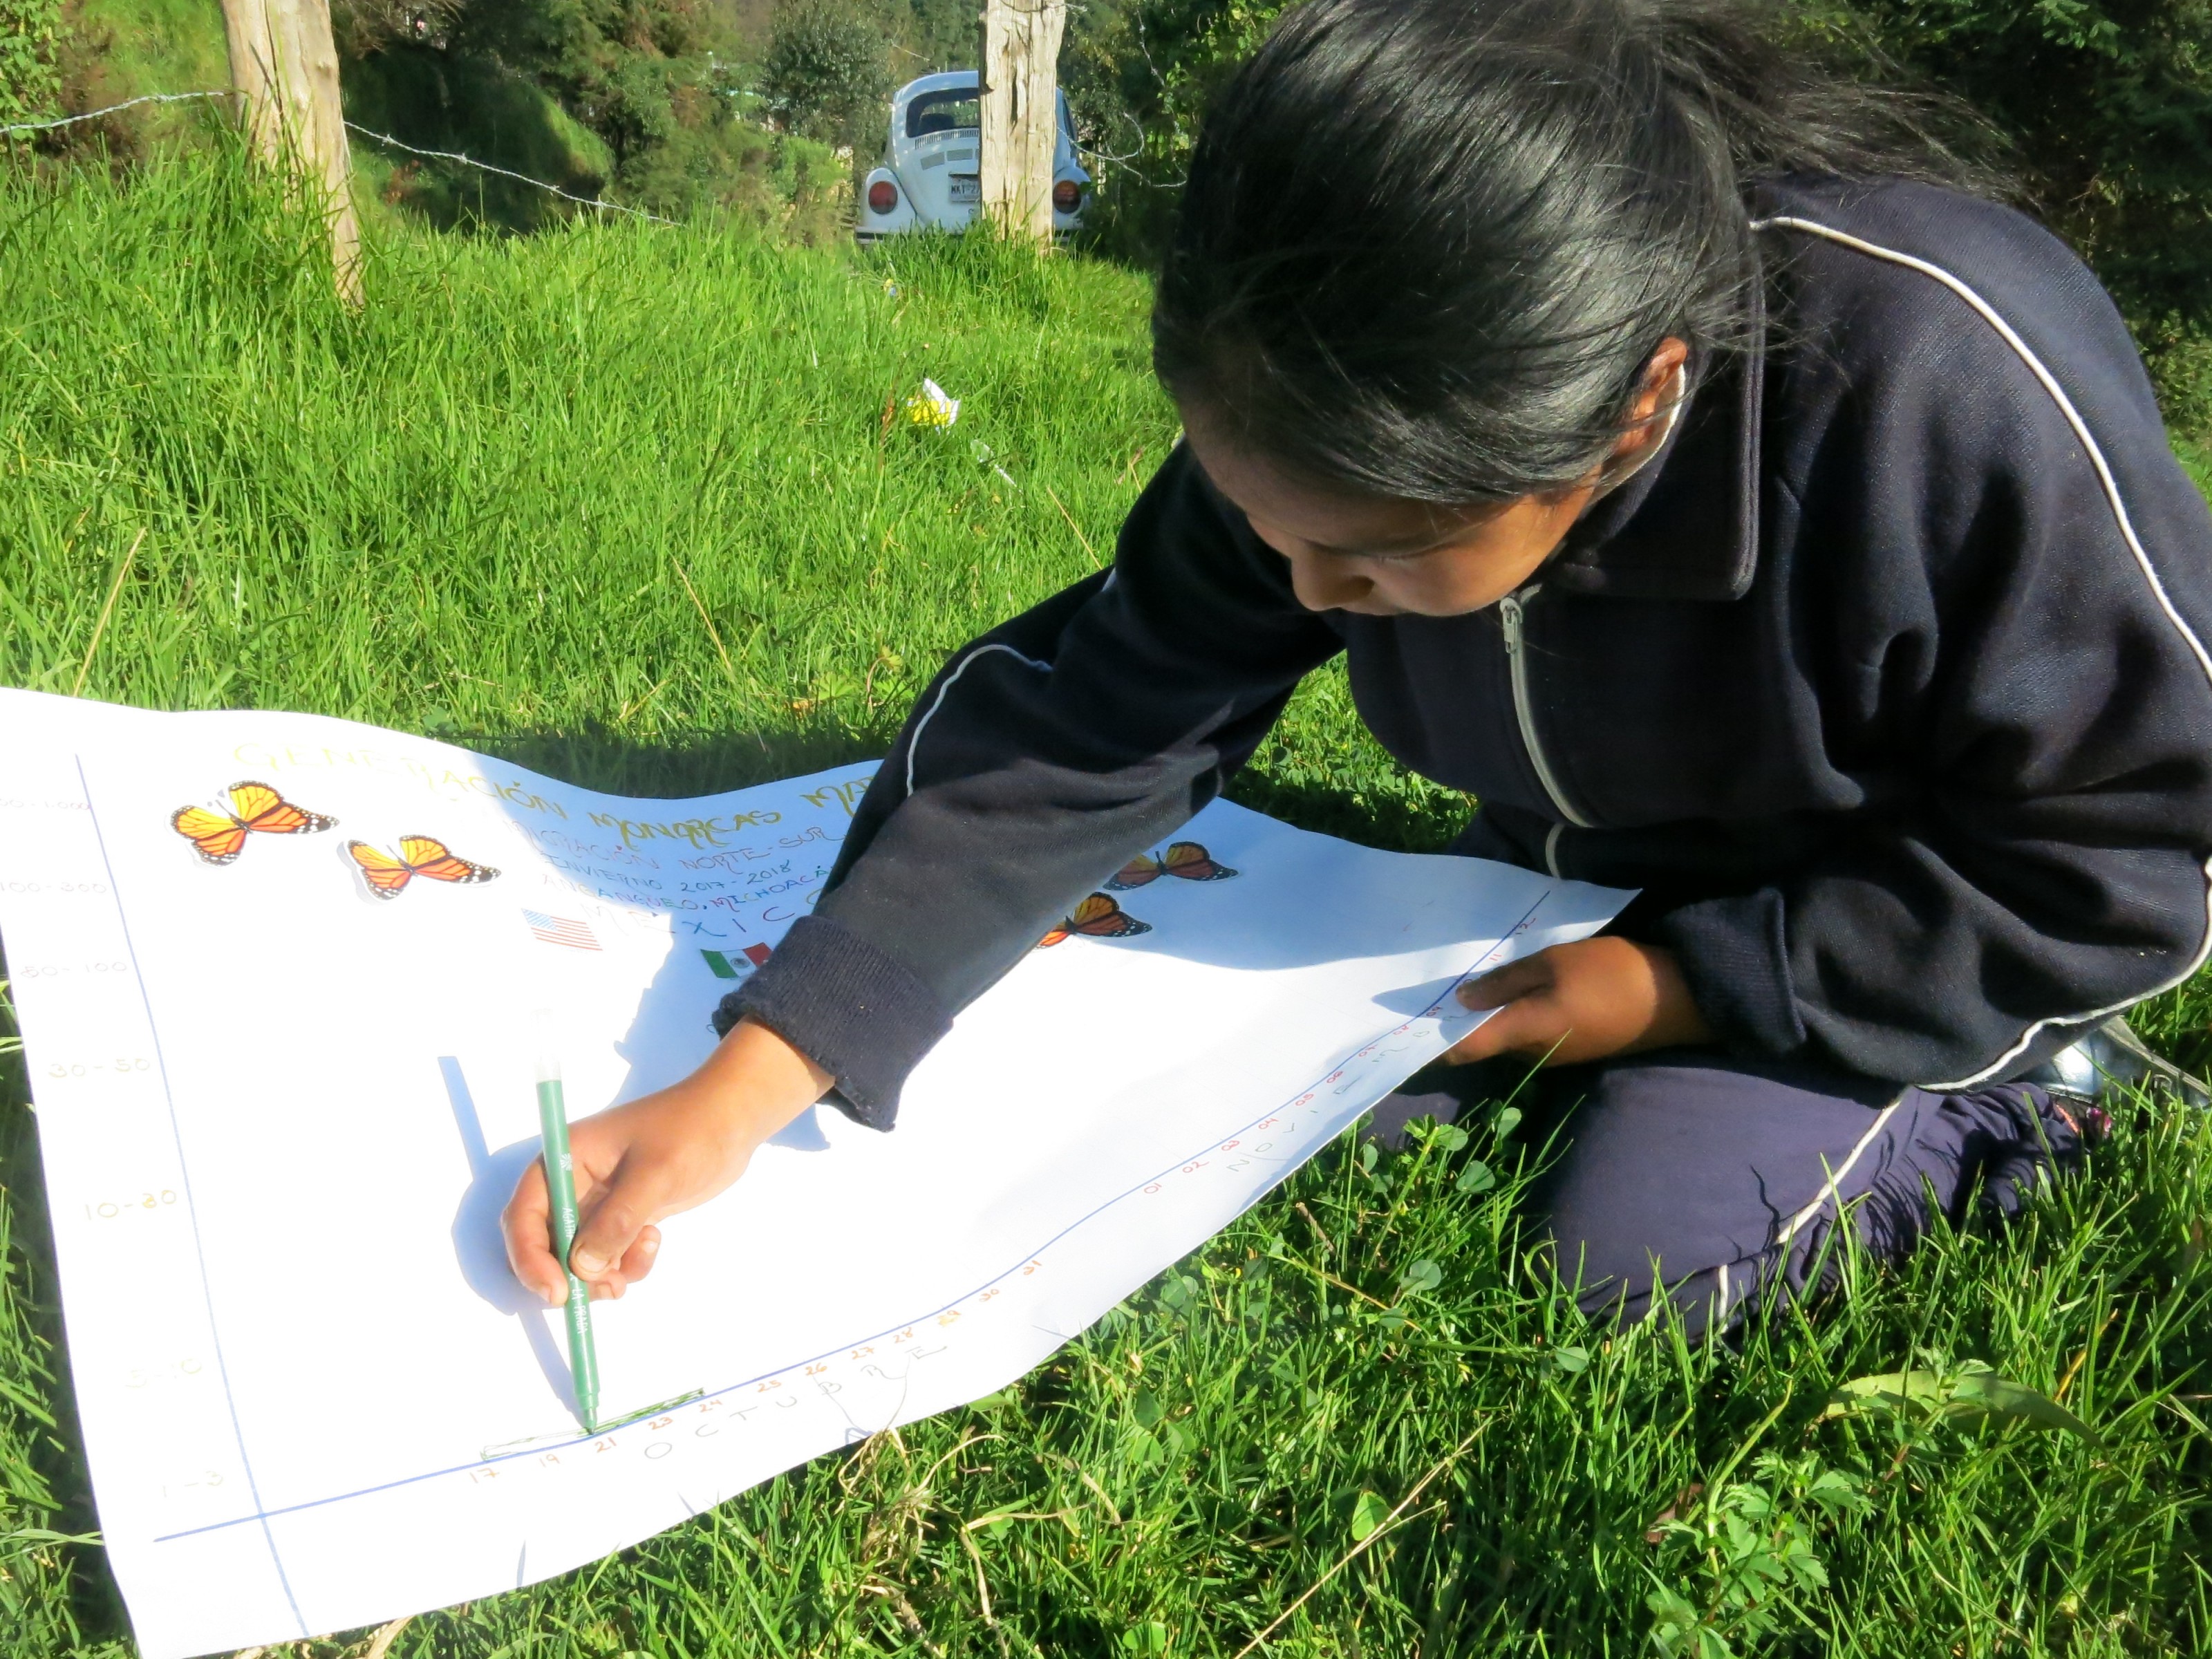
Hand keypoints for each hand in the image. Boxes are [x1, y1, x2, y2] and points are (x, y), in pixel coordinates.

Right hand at [501, 1018, 831, 1304]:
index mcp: (566, 1158)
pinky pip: (610, 1253)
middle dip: (567, 1274)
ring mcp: (600, 1200)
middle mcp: (574, 1182)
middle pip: (545, 1242)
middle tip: (604, 1291)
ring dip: (601, 1273)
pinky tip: (654, 1242)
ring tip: (638, 1264)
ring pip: (578, 1255)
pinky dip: (626, 1262)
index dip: (531, 1257)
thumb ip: (617, 1221)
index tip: (555, 1292)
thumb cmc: (691, 1132)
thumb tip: (581, 1267)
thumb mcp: (654, 1174)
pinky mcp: (625, 1215)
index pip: (525, 1214)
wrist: (732, 1120)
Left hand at [1443, 937, 1711, 1067]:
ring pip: (1511, 1038)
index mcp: (1525, 1032)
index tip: (1407, 1030)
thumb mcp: (1553, 963)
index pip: (1466, 1049)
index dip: (1434, 1044)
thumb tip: (1463, 1002)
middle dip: (1463, 1023)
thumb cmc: (1611, 973)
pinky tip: (1517, 989)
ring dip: (1493, 1017)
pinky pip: (1535, 1034)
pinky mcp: (1577, 1047)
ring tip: (1472, 983)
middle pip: (1487, 1044)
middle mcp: (1536, 1054)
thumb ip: (1506, 982)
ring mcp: (1558, 1054)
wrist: (1677, 998)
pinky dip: (1519, 1016)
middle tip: (1438, 990)